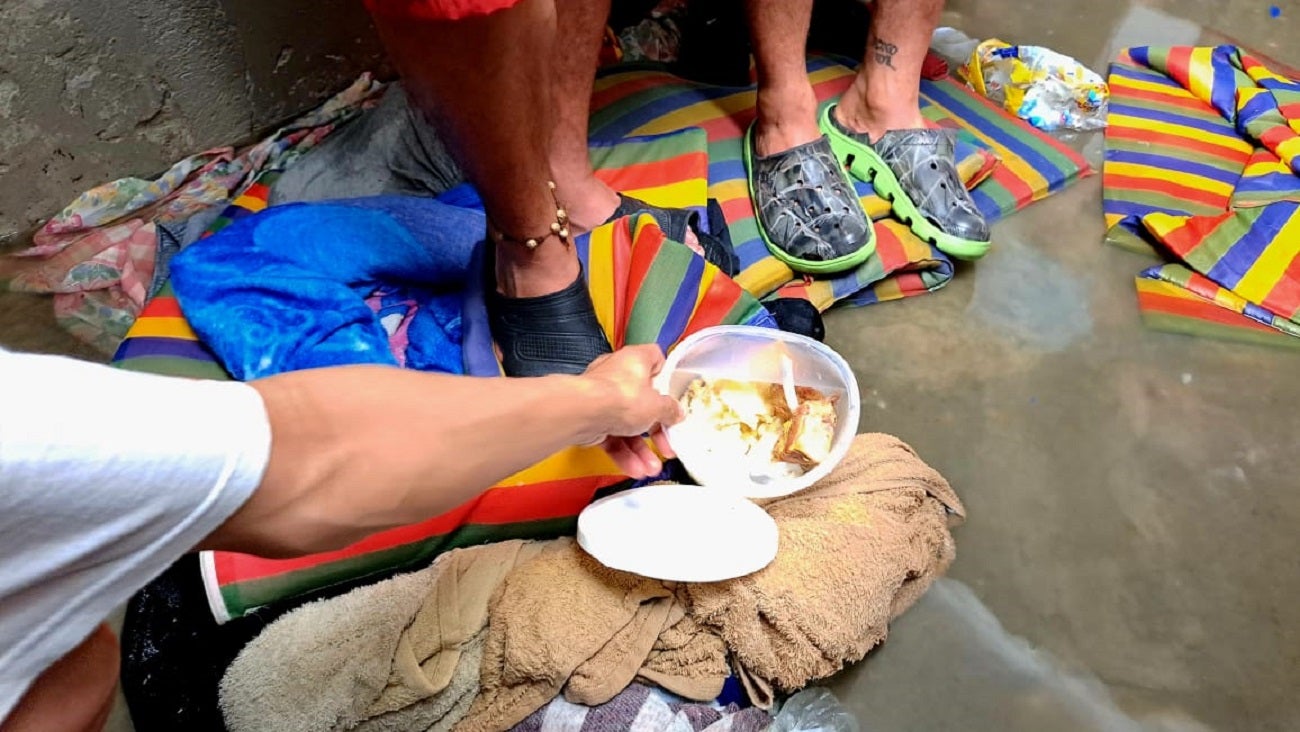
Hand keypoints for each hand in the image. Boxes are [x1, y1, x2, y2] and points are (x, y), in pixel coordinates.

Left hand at [578, 344, 682, 478]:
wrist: (582, 413)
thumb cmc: (617, 396)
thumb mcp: (657, 406)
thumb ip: (669, 410)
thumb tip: (676, 412)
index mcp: (635, 361)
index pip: (655, 360)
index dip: (665, 378)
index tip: (673, 397)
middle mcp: (616, 376)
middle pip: (642, 402)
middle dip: (655, 429)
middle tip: (666, 443)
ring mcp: (601, 398)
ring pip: (626, 425)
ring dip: (640, 449)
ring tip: (651, 466)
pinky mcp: (590, 419)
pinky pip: (611, 437)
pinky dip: (623, 453)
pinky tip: (634, 467)